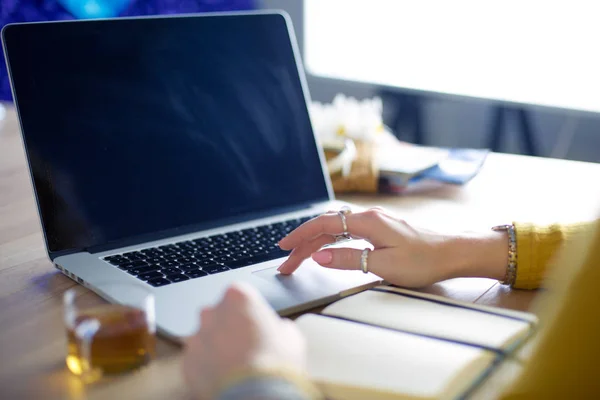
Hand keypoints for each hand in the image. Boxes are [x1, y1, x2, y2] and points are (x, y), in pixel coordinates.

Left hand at [181, 283, 306, 399]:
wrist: (255, 396)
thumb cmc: (275, 363)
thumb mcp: (291, 336)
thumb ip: (278, 325)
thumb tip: (277, 330)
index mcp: (237, 296)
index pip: (240, 295)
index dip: (250, 311)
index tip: (257, 324)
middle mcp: (212, 312)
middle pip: (219, 314)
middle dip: (230, 326)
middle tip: (247, 345)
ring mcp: (196, 337)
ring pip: (207, 338)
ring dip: (218, 347)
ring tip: (236, 365)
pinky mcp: (187, 361)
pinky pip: (198, 360)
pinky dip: (208, 367)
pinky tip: (225, 377)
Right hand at [278, 208, 507, 287]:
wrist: (453, 253)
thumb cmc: (424, 260)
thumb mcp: (384, 265)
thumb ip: (349, 259)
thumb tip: (320, 257)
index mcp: (367, 221)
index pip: (323, 224)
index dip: (300, 236)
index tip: (283, 248)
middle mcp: (368, 217)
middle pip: (326, 227)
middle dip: (303, 244)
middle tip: (286, 262)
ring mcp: (374, 222)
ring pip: (335, 229)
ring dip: (315, 243)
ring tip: (299, 258)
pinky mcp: (380, 229)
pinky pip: (347, 232)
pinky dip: (331, 241)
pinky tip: (326, 249)